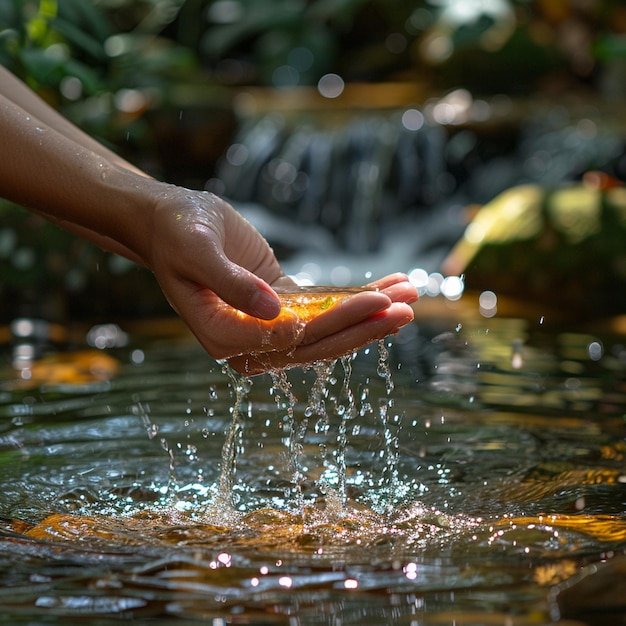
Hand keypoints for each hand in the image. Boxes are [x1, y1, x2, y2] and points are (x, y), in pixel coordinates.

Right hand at [146, 189, 416, 372]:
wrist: (169, 221)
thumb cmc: (177, 231)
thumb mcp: (196, 249)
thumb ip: (230, 283)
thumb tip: (272, 311)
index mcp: (222, 336)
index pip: (290, 337)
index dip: (336, 321)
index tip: (376, 302)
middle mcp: (246, 342)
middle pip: (316, 342)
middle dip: (364, 327)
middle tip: (407, 309)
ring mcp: (264, 328)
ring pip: (325, 330)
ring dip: (368, 316)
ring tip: (410, 295)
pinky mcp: (280, 307)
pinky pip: (321, 308)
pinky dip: (354, 298)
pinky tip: (389, 286)